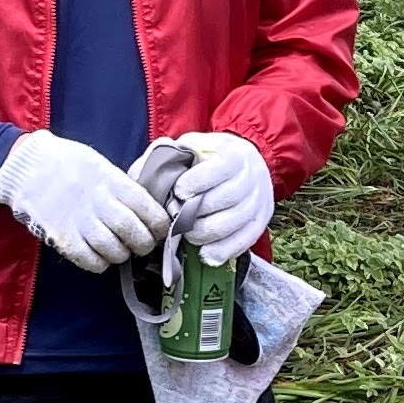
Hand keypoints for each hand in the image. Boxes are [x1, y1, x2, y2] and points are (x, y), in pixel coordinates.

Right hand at [0, 128, 169, 272]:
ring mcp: (79, 220)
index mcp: (112, 181)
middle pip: (133, 232)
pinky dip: (100, 264)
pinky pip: (89, 260)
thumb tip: (149, 210)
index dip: (160, 225)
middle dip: (145, 244)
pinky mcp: (62, 236)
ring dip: (122, 255)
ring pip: (113, 250)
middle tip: (143, 244)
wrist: (28, 166)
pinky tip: (101, 257)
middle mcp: (98, 201)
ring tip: (121, 250)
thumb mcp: (102, 166)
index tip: (161, 229)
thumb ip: (123, 188)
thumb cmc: (70, 164)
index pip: (147, 208)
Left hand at [164, 127, 274, 263]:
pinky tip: (206, 254)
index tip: (179, 191)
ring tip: (188, 236)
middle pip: (229, 198)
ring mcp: (260, 201)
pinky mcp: (260, 222)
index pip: (221, 167)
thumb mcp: (189, 147)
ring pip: (236, 222)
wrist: (243, 167)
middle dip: (198, 212)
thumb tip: (143, 172)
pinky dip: (224, 250)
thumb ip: (165, 155)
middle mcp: (254, 177)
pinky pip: (245, 241)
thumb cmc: (208, 158)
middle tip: (177, 218)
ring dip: (207, 233)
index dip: (199, 181)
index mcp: (237, 154)